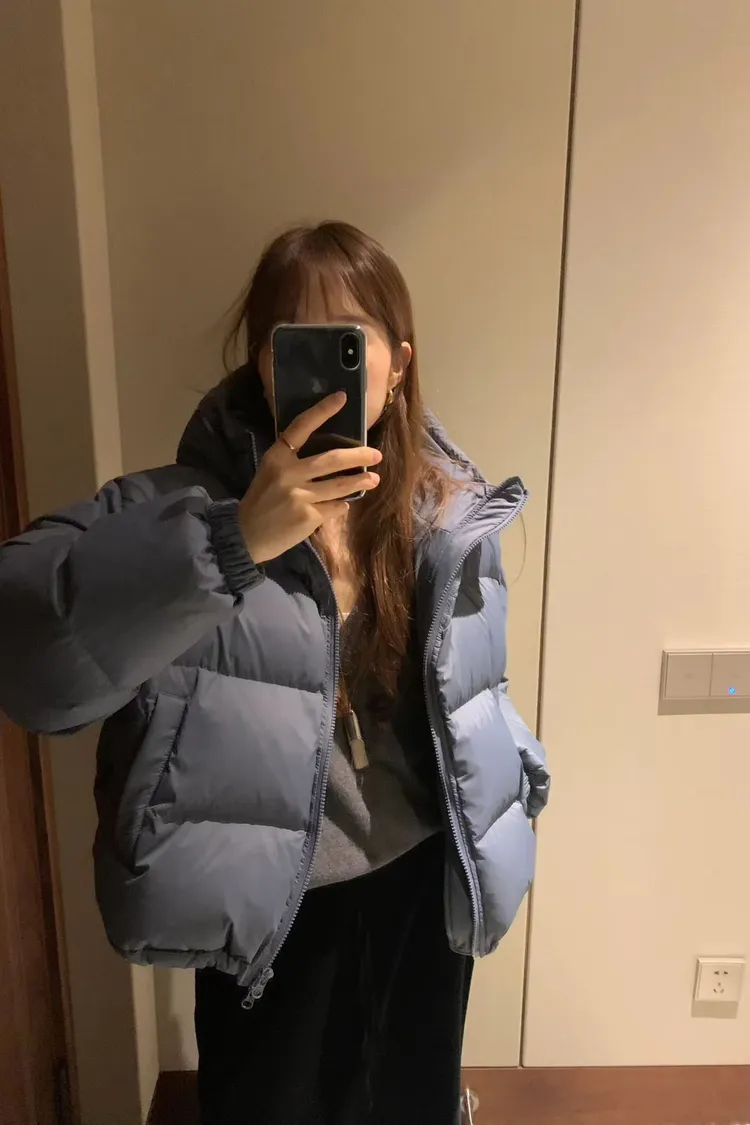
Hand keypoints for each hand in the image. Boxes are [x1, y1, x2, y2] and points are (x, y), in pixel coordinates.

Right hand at [238, 392, 381, 563]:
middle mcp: (288, 473)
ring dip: (360, 481)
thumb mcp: (270, 472)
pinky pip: (335, 507)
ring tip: (374, 479)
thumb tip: (334, 457)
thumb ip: (295, 462)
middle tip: (376, 454)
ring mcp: (299, 496)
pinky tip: (343, 504)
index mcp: (277, 457)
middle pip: (332, 459)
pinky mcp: (308, 517)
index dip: (322, 411)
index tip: (342, 398)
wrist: (246, 535)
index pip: (301, 427)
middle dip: (358, 456)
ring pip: (339, 485)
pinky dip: (341, 505)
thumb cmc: (262, 500)